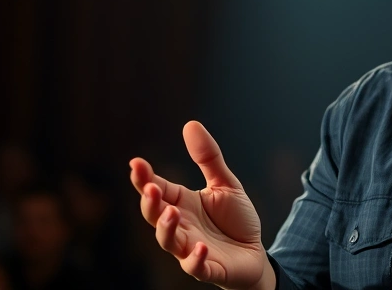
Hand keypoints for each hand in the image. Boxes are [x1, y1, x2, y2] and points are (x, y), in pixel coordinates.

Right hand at [129, 121, 274, 289]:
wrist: (254, 253)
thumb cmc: (235, 219)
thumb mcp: (225, 183)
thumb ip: (208, 158)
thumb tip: (190, 124)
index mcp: (181, 204)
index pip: (157, 190)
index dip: (144, 178)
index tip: (136, 163)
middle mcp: (180, 226)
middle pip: (155, 216)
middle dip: (150, 203)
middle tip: (151, 188)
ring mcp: (190, 248)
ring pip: (169, 241)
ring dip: (167, 229)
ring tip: (172, 213)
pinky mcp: (208, 267)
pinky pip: (196, 266)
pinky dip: (195, 258)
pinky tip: (200, 247)